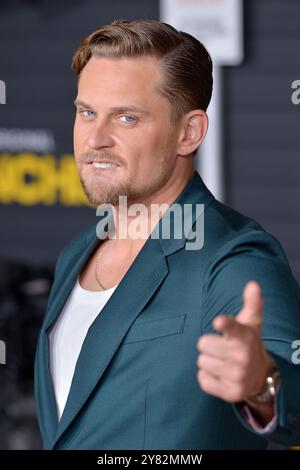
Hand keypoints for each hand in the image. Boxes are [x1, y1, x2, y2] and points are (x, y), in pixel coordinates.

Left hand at [196, 281, 272, 402]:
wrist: (260, 376)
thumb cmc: (248, 342)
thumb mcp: (251, 322)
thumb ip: (252, 302)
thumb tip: (253, 284)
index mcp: (244, 336)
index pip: (232, 328)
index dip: (225, 324)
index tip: (218, 322)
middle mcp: (242, 356)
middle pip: (203, 344)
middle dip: (208, 345)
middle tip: (220, 347)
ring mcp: (237, 376)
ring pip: (201, 363)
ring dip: (208, 361)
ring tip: (221, 361)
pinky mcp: (230, 392)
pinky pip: (203, 381)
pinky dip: (208, 378)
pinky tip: (220, 375)